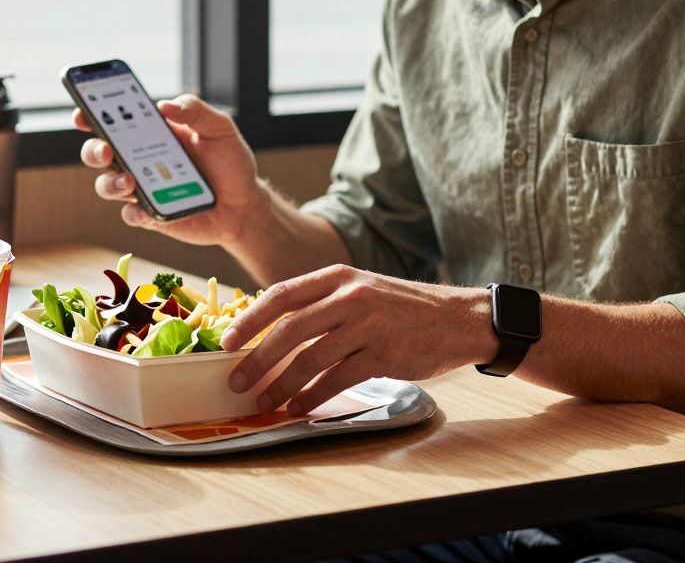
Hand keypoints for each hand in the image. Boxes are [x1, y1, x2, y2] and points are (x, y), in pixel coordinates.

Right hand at [74, 94, 265, 247]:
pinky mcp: (150, 215)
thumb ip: (196, 111)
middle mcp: (139, 159)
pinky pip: (130, 215)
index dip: (91, 114)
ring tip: (130, 182)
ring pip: (107, 185)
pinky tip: (144, 209)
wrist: (244, 205)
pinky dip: (134, 212)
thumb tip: (165, 105)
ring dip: (111, 183)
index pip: (113, 120)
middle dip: (94, 150)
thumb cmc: (230, 163)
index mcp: (151, 133)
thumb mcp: (220, 129)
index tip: (83, 112)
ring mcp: (142, 188)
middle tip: (106, 150)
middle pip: (99, 153)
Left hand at [220, 265, 492, 415]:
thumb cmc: (403, 308)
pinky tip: (299, 408)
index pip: (281, 295)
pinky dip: (313, 396)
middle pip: (289, 329)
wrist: (459, 319)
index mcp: (337, 277)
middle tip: (236, 380)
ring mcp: (368, 325)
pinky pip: (337, 379)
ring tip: (263, 401)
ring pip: (310, 358)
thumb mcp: (360, 289)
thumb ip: (322, 303)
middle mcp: (350, 296)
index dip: (249, 319)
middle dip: (257, 358)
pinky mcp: (384, 355)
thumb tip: (272, 330)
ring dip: (281, 384)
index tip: (226, 341)